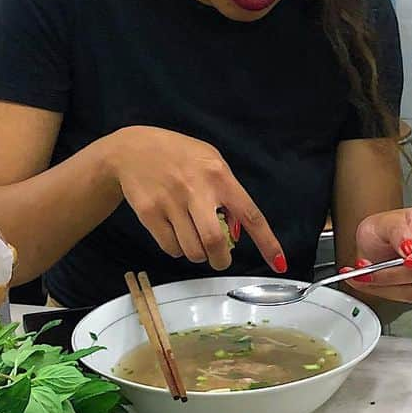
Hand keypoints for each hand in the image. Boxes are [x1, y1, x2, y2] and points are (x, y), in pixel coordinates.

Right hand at [104, 126, 284, 272]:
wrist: (133, 150)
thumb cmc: (180, 156)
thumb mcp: (211, 161)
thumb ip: (227, 192)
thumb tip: (238, 231)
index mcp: (219, 176)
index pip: (250, 214)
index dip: (267, 242)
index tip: (279, 263)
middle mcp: (196, 189)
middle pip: (215, 241)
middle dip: (221, 259)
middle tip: (219, 258)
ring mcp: (170, 202)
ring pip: (192, 250)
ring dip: (198, 254)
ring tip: (194, 239)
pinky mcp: (149, 213)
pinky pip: (171, 248)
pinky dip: (178, 250)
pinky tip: (176, 233)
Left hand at [342, 208, 411, 301]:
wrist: (370, 242)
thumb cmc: (385, 227)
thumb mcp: (387, 222)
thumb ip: (400, 233)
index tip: (410, 261)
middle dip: (400, 273)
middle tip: (375, 268)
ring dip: (388, 283)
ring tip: (365, 273)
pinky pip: (405, 296)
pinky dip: (382, 290)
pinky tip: (366, 280)